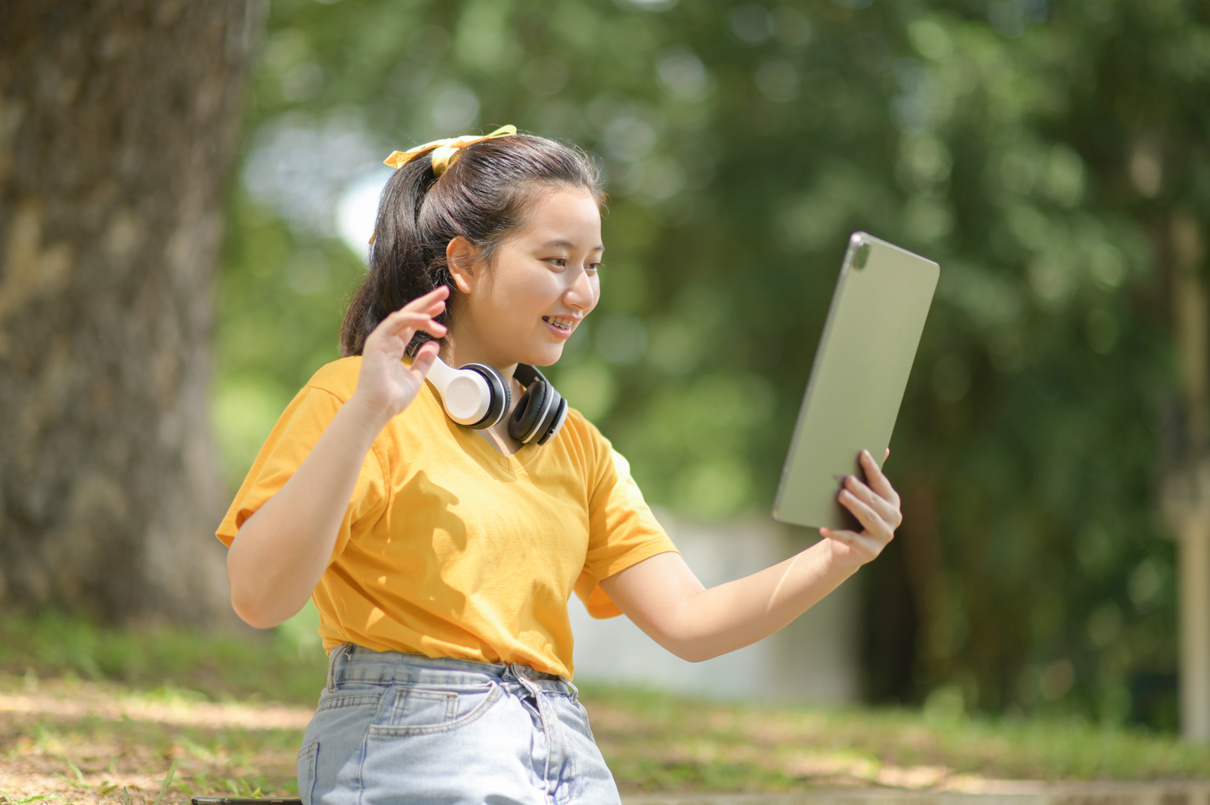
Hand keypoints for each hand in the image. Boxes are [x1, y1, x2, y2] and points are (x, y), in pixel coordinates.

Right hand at [351, 286, 448, 424]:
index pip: (412, 324)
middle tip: (444, 291)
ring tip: (441, 308)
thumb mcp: (415, 377)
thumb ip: (424, 361)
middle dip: (427, 301)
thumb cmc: (392, 397)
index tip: (443, 307)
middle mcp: (387, 339)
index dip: (428, 313)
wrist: (378, 408)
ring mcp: (381, 339)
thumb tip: (434, 345)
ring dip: (424, 309)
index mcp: (394, 346)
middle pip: (409, 314)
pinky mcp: (376, 341)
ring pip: (404, 315)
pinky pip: (395, 322)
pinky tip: (428, 320)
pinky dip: (412, 318)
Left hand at [820, 449, 901, 566]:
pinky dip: (837, 533)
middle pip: (874, 500)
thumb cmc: (852, 517)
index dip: (872, 468)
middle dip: (861, 489)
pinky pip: (852, 540)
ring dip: (854, 506)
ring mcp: (884, 535)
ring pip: (868, 517)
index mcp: (891, 501)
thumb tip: (883, 448)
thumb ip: (870, 476)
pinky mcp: (871, 551)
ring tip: (840, 496)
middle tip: (846, 479)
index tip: (862, 453)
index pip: (881, 482)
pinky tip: (824, 528)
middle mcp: (893, 517)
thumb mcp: (861, 497)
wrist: (846, 550)